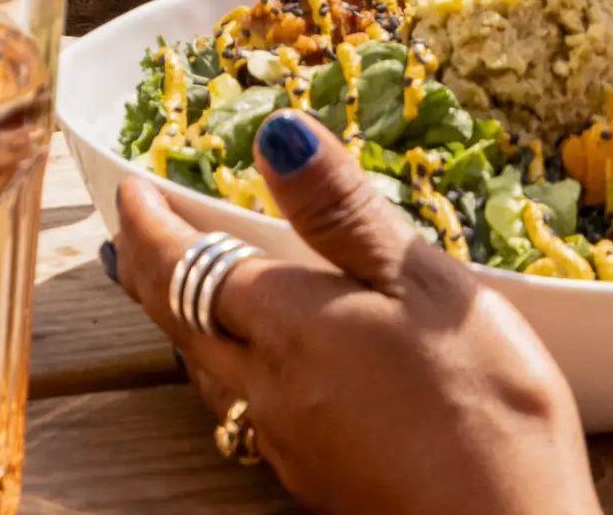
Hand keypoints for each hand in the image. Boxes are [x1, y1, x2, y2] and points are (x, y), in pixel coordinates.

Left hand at [107, 118, 594, 514]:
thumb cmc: (482, 406)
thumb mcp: (426, 285)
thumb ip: (344, 211)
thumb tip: (276, 133)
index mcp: (283, 323)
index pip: (185, 264)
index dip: (150, 224)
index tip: (129, 189)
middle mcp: (264, 385)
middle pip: (178, 319)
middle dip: (146, 270)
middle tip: (130, 236)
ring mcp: (285, 441)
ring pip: (204, 371)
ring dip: (176, 322)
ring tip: (168, 294)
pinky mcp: (313, 480)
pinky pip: (240, 411)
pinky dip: (220, 372)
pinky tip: (248, 376)